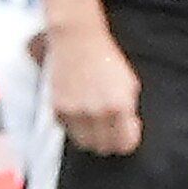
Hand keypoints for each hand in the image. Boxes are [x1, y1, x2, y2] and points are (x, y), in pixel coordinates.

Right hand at [46, 16, 141, 156]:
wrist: (78, 40)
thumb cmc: (106, 59)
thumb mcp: (129, 84)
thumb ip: (129, 111)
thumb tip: (127, 132)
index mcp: (119, 106)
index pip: (125, 144)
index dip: (127, 140)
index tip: (126, 132)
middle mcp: (96, 112)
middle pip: (103, 148)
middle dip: (109, 140)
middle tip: (110, 127)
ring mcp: (75, 112)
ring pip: (84, 143)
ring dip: (91, 137)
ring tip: (94, 121)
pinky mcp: (58, 109)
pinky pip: (68, 131)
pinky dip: (74, 125)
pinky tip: (79, 109)